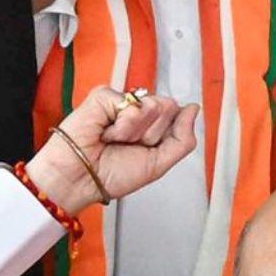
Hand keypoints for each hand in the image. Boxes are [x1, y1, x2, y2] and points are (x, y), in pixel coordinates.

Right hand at [26, 87, 199, 214]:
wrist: (81, 179)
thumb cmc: (113, 175)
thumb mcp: (159, 163)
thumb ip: (183, 138)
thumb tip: (194, 108)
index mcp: (152, 126)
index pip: (178, 117)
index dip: (164, 137)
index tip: (145, 150)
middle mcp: (139, 111)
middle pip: (168, 109)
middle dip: (152, 134)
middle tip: (128, 146)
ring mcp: (122, 102)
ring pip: (154, 106)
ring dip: (135, 132)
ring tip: (114, 140)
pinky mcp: (105, 96)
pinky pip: (132, 105)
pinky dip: (121, 127)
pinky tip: (105, 132)